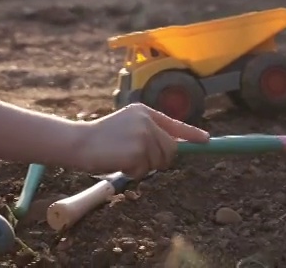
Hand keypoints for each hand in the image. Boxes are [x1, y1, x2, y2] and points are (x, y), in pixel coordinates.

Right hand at [69, 104, 209, 177]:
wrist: (78, 142)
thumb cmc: (101, 139)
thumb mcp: (127, 126)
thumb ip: (149, 133)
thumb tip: (174, 148)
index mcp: (144, 112)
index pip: (174, 124)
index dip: (192, 133)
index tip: (206, 141)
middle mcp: (147, 121)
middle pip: (170, 149)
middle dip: (159, 160)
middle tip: (138, 160)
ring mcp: (143, 136)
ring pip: (159, 162)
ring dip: (143, 167)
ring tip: (123, 157)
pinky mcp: (137, 152)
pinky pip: (144, 171)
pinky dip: (132, 172)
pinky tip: (117, 162)